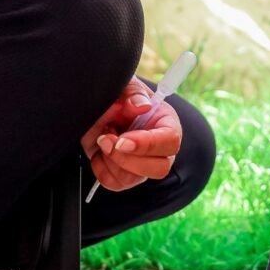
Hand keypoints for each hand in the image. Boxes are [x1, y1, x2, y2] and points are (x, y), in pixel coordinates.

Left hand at [82, 78, 182, 193]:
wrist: (98, 107)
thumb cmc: (118, 95)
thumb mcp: (125, 86)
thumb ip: (133, 93)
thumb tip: (142, 105)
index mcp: (167, 124)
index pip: (170, 141)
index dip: (146, 144)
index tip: (122, 140)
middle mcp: (159, 148)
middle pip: (159, 168)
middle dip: (127, 158)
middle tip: (106, 139)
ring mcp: (142, 164)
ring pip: (133, 179)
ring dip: (110, 160)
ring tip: (102, 137)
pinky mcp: (124, 175)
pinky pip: (114, 183)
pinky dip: (100, 167)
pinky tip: (99, 150)